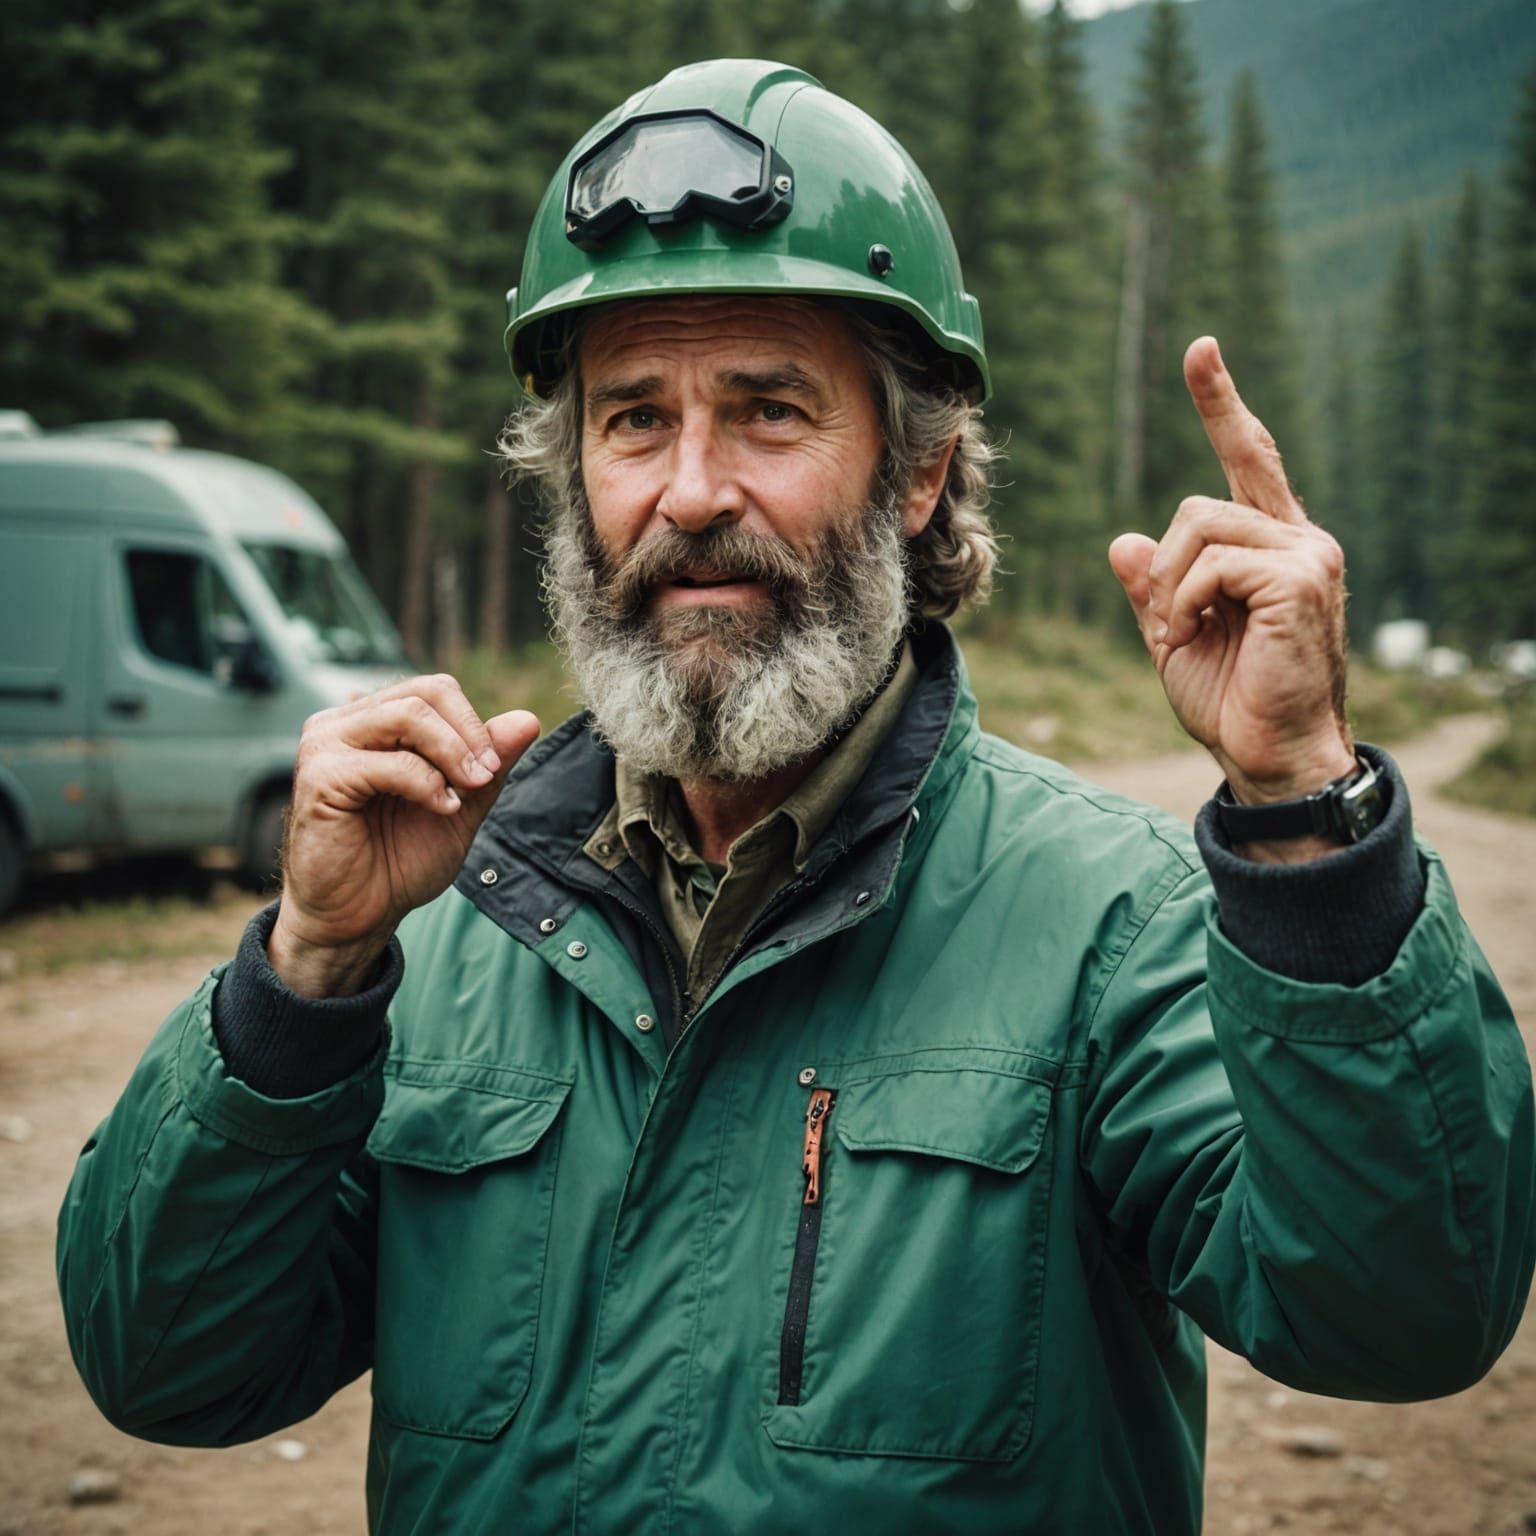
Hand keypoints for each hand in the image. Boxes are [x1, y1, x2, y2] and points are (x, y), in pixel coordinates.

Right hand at [269, 675, 539, 996]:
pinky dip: (427, 784)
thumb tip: (528, 718)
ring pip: (408, 715)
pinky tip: (441, 808)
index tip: (494, 768)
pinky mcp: (320, 777)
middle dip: (469, 736)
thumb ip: (490, 765)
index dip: (473, 723)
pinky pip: (389, 762)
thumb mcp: (461, 806)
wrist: (357, 916)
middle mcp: (345, 723)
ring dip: (452, 754)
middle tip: (486, 778)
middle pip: (425, 694)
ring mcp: (326, 745)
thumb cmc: (399, 862)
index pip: (434, 690)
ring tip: (465, 793)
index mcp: (373, 722)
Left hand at [1108, 338, 1355, 829]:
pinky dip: (1185, 601)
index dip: (1220, 403)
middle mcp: (1300, 537)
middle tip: (1166, 626)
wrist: (1267, 755)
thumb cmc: (1230, 701)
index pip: (1248, 457)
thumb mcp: (1173, 634)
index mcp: (1273, 543)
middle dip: (1163, 567)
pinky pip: (1213, 561)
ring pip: (1200, 525)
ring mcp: (1308, 554)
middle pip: (1199, 503)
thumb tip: (1122, 540)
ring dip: (1170, 587)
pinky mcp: (1302, 578)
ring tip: (1183, 634)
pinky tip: (1195, 634)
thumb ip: (1152, 585)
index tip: (1199, 349)